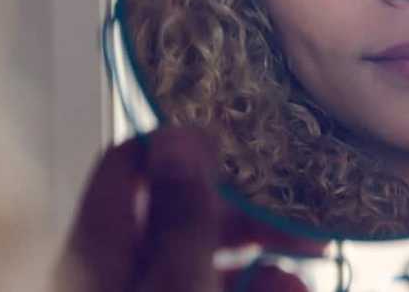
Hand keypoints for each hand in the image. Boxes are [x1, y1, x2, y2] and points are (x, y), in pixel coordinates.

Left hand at [57, 127, 322, 291]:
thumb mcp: (179, 283)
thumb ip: (183, 213)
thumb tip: (183, 132)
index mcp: (100, 245)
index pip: (129, 161)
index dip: (182, 145)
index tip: (243, 146)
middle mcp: (114, 267)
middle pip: (178, 213)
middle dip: (247, 213)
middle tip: (301, 221)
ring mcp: (142, 287)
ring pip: (204, 259)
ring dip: (262, 256)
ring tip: (308, 268)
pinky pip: (211, 288)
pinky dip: (252, 285)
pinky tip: (292, 291)